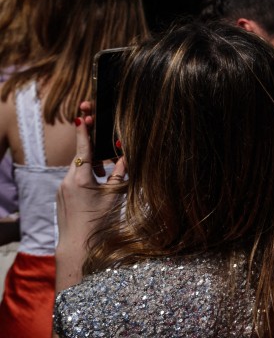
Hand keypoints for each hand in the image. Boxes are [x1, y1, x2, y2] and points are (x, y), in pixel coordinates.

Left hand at [56, 102, 124, 291]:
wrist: (78, 246)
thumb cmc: (98, 222)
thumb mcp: (114, 195)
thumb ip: (119, 173)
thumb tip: (125, 156)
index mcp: (79, 178)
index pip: (83, 148)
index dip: (84, 131)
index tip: (83, 115)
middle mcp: (66, 181)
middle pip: (82, 158)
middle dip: (95, 153)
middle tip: (109, 153)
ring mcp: (62, 190)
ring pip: (78, 170)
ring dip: (92, 168)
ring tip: (106, 177)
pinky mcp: (62, 197)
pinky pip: (74, 180)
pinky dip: (86, 178)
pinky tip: (97, 188)